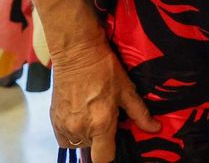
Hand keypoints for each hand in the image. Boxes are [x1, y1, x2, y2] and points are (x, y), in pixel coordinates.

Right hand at [48, 38, 160, 161]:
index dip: (110, 154)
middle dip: (101, 139)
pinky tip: (81, 118)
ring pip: (78, 144)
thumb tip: (155, 128)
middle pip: (92, 150)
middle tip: (106, 120)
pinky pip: (64, 138)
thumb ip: (140, 114)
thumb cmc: (104, 70)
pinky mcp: (53, 120)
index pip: (103, 158)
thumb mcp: (127, 91)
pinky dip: (72, 133)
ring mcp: (64, 125)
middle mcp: (80, 129)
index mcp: (100, 124)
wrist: (77, 54)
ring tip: (93, 117)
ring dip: (86, 136)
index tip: (114, 144)